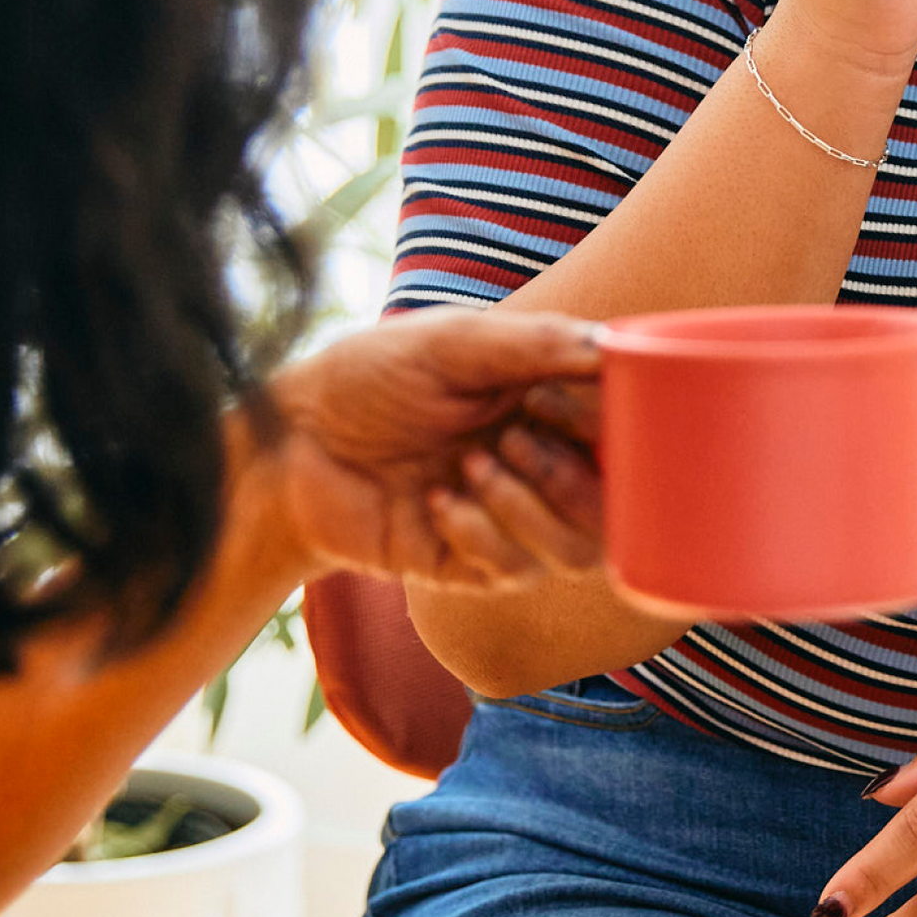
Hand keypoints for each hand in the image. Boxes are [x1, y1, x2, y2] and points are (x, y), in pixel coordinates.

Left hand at [262, 310, 602, 585]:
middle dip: (576, 473)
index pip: (630, 432)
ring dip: (531, 507)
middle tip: (514, 435)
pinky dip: (481, 533)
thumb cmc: (367, 380)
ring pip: (580, 550)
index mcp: (552, 409)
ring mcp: (511, 521)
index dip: (611, 424)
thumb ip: (534, 344)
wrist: (287, 443)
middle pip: (624, 505)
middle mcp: (543, 467)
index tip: (548, 398)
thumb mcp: (451, 343)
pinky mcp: (470, 566)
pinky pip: (516, 572)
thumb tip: (612, 347)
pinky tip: (436, 500)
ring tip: (470, 467)